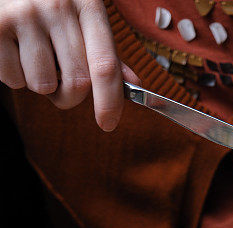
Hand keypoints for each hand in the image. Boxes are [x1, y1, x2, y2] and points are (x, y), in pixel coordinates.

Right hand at [0, 0, 138, 129]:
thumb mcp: (80, 17)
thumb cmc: (47, 6)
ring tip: (31, 55)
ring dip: (40, 84)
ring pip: (44, 86)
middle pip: (77, 83)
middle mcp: (57, 5)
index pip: (105, 64)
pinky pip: (15, 80)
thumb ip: (102, 50)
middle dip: (69, 95)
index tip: (108, 124)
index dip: (109, 101)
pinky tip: (13, 48)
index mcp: (86, 3)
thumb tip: (132, 83)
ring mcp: (25, 14)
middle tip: (58, 78)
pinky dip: (14, 75)